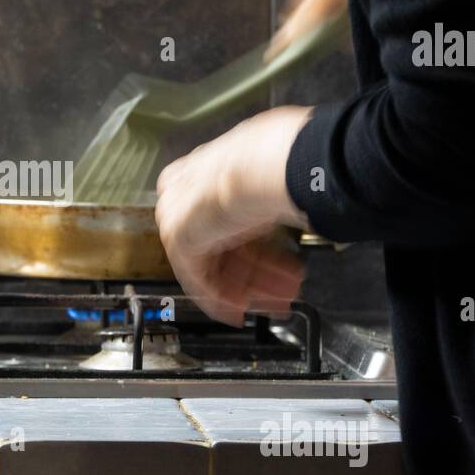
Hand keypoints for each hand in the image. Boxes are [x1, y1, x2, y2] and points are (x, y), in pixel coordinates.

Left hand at [155, 106, 312, 325]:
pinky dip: (222, 299)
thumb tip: (295, 206)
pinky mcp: (180, 240)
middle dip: (259, 275)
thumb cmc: (273, 164)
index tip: (278, 268)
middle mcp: (187, 198)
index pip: (231, 227)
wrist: (261, 166)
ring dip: (250, 289)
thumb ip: (270, 204)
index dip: (260, 252)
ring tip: (278, 300)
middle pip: (224, 250)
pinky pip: (199, 280)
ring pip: (215, 267)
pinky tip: (242, 310)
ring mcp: (180, 218)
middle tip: (284, 289)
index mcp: (205, 178)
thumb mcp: (272, 184)